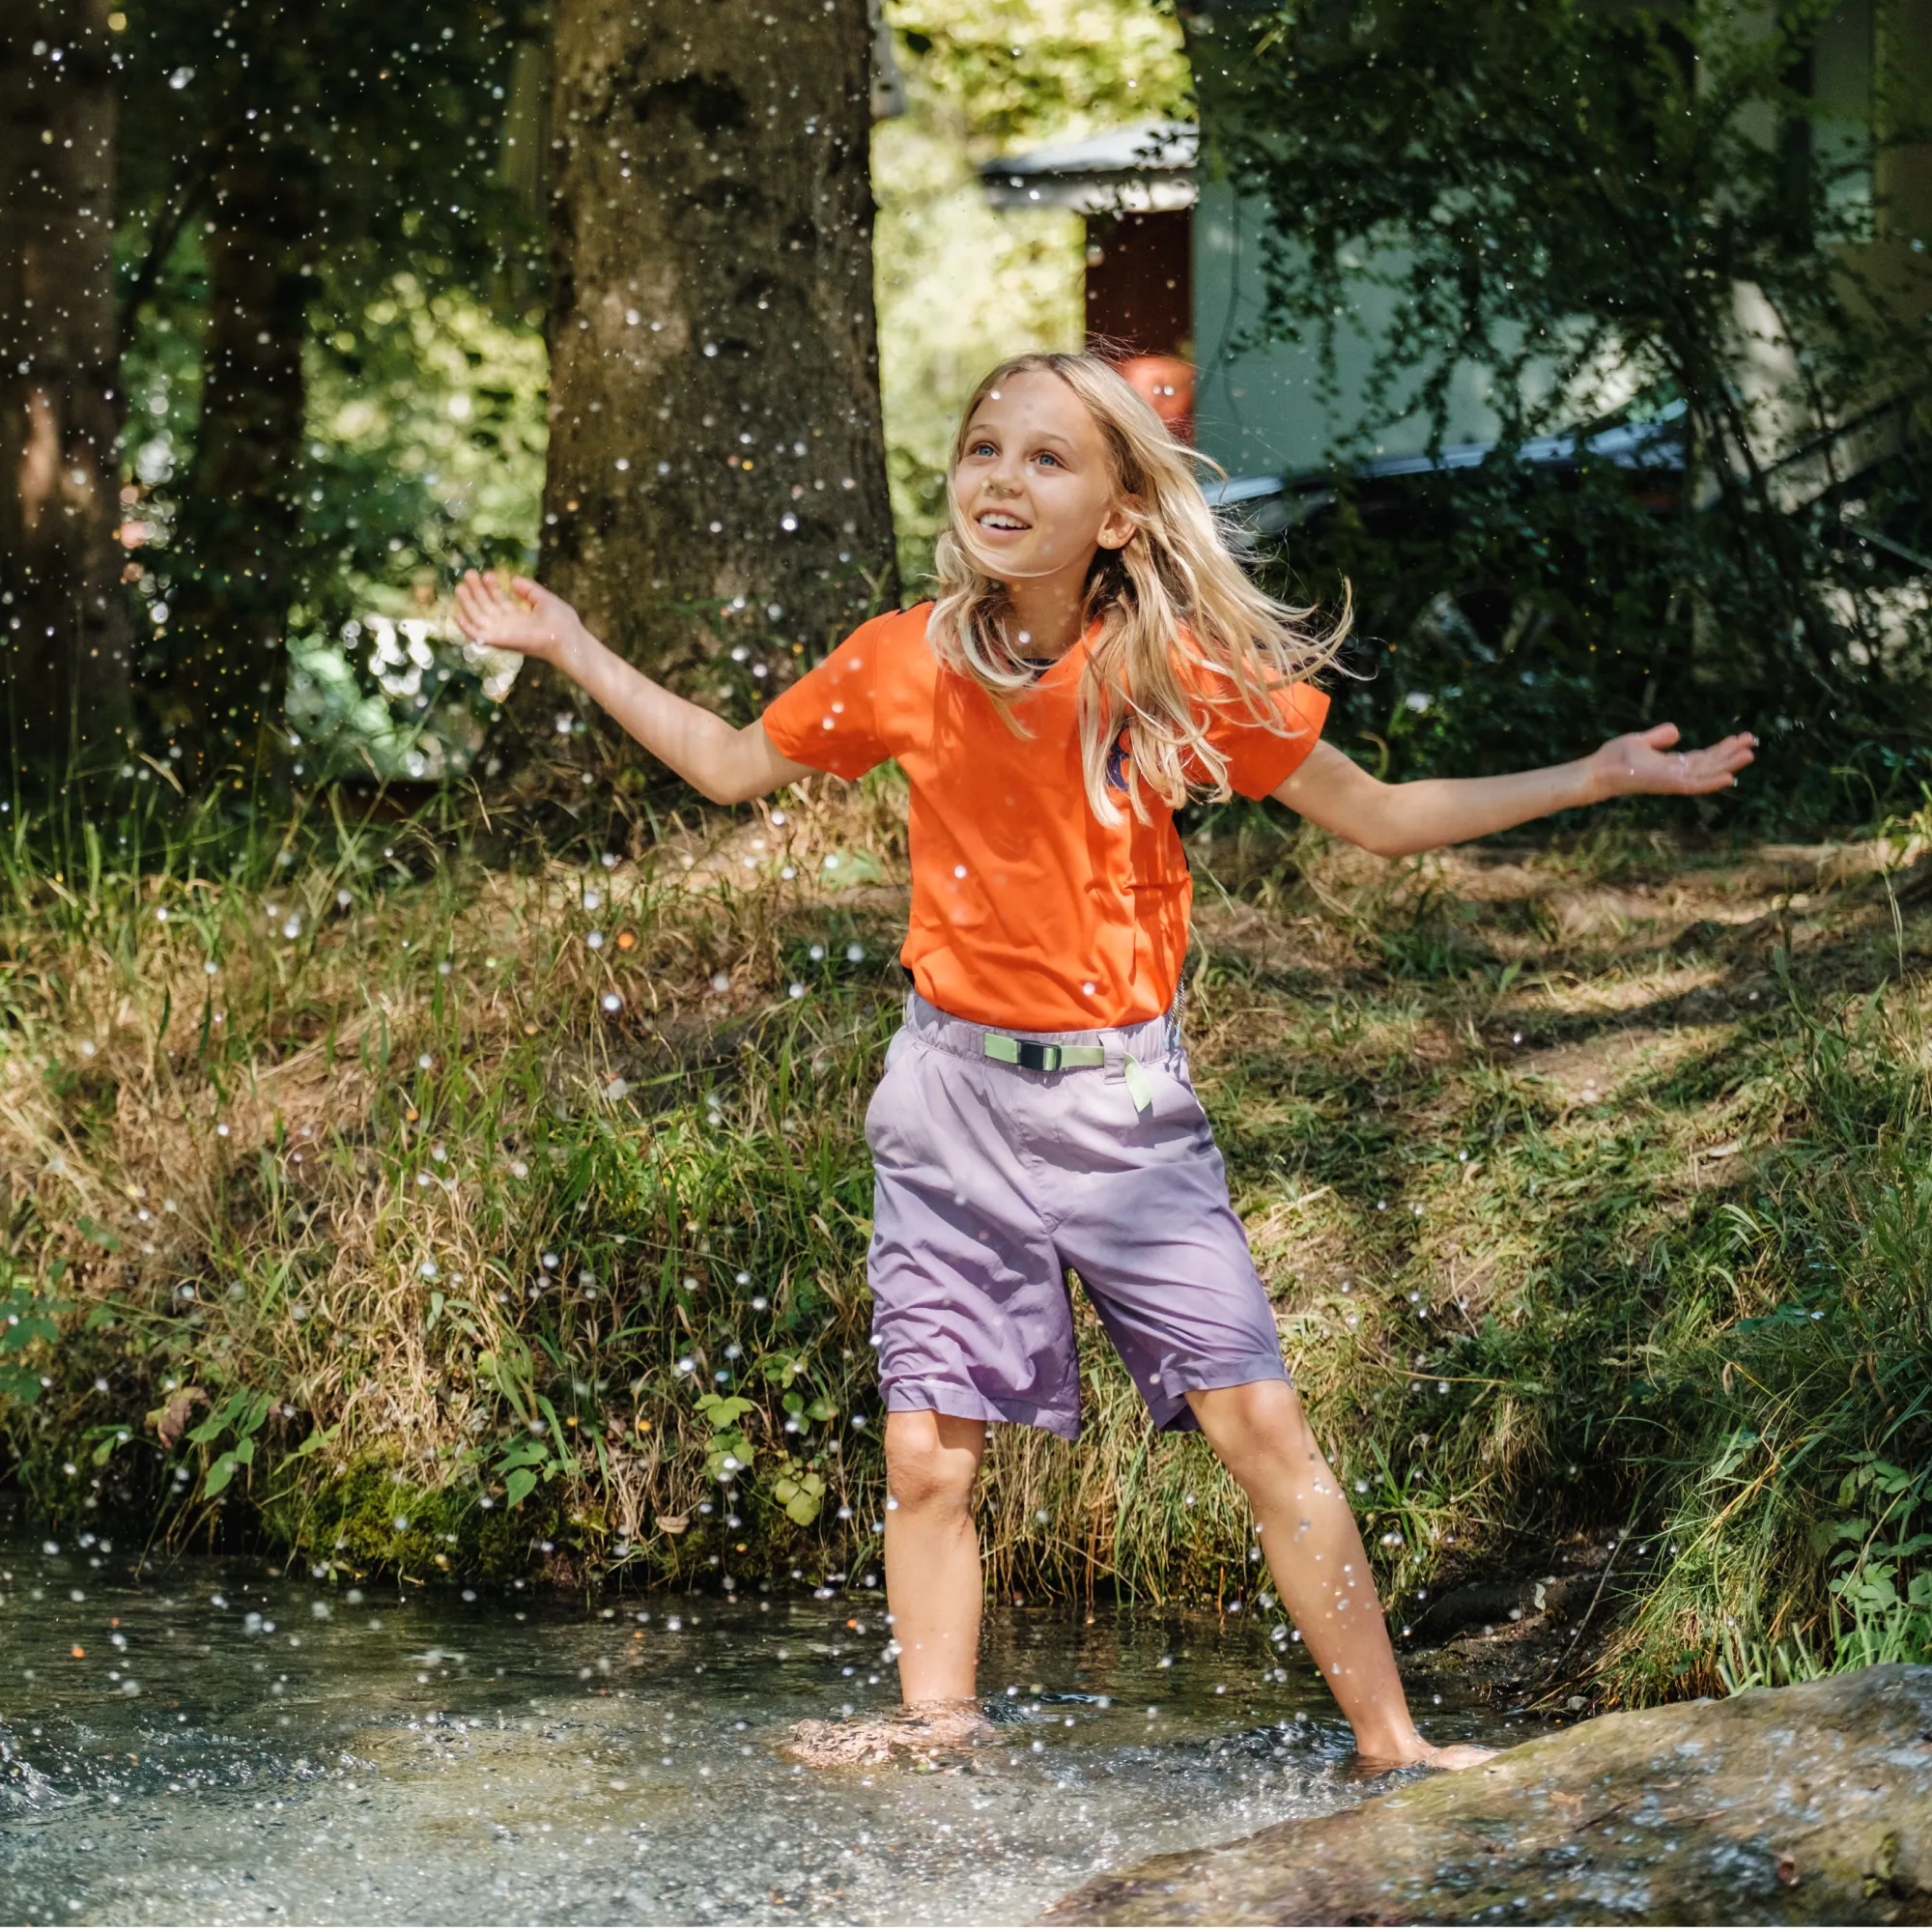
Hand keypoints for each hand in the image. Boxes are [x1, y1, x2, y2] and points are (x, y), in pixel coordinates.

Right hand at [451, 570, 587, 672]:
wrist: (566, 637)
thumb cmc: (562, 622)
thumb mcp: (544, 598)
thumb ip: (529, 589)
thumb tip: (513, 579)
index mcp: (520, 617)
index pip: (500, 600)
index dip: (492, 586)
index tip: (486, 573)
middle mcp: (510, 626)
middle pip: (488, 606)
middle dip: (477, 590)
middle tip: (468, 574)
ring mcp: (504, 634)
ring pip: (480, 617)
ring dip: (468, 602)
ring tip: (461, 585)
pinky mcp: (499, 641)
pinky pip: (478, 636)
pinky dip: (466, 627)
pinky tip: (457, 615)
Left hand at [1589, 722, 1755, 798]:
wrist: (1598, 770)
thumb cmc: (1614, 758)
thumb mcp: (1641, 741)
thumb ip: (1659, 737)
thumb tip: (1677, 731)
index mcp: (1672, 765)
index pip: (1703, 758)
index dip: (1722, 749)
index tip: (1739, 738)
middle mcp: (1676, 775)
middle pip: (1710, 765)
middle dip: (1731, 754)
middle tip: (1752, 742)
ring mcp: (1672, 781)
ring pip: (1707, 774)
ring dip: (1729, 765)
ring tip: (1749, 754)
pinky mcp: (1667, 784)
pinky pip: (1694, 785)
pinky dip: (1711, 782)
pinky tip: (1729, 777)